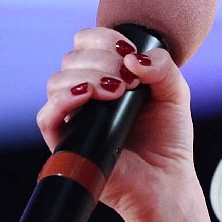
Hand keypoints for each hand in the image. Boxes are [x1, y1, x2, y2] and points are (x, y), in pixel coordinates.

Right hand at [35, 28, 196, 221]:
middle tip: (129, 81)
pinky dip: (62, 101)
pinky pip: (46, 116)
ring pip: (57, 82)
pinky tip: (87, 96)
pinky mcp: (65, 143)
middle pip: (72, 58)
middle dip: (102, 61)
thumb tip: (131, 58)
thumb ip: (162, 66)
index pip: (86, 42)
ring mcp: (73, 118)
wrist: (165, 182)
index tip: (128, 53)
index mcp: (106, 76)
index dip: (104, 39)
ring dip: (87, 77)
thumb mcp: (175, 93)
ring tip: (117, 92)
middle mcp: (85, 93)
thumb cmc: (168, 140)